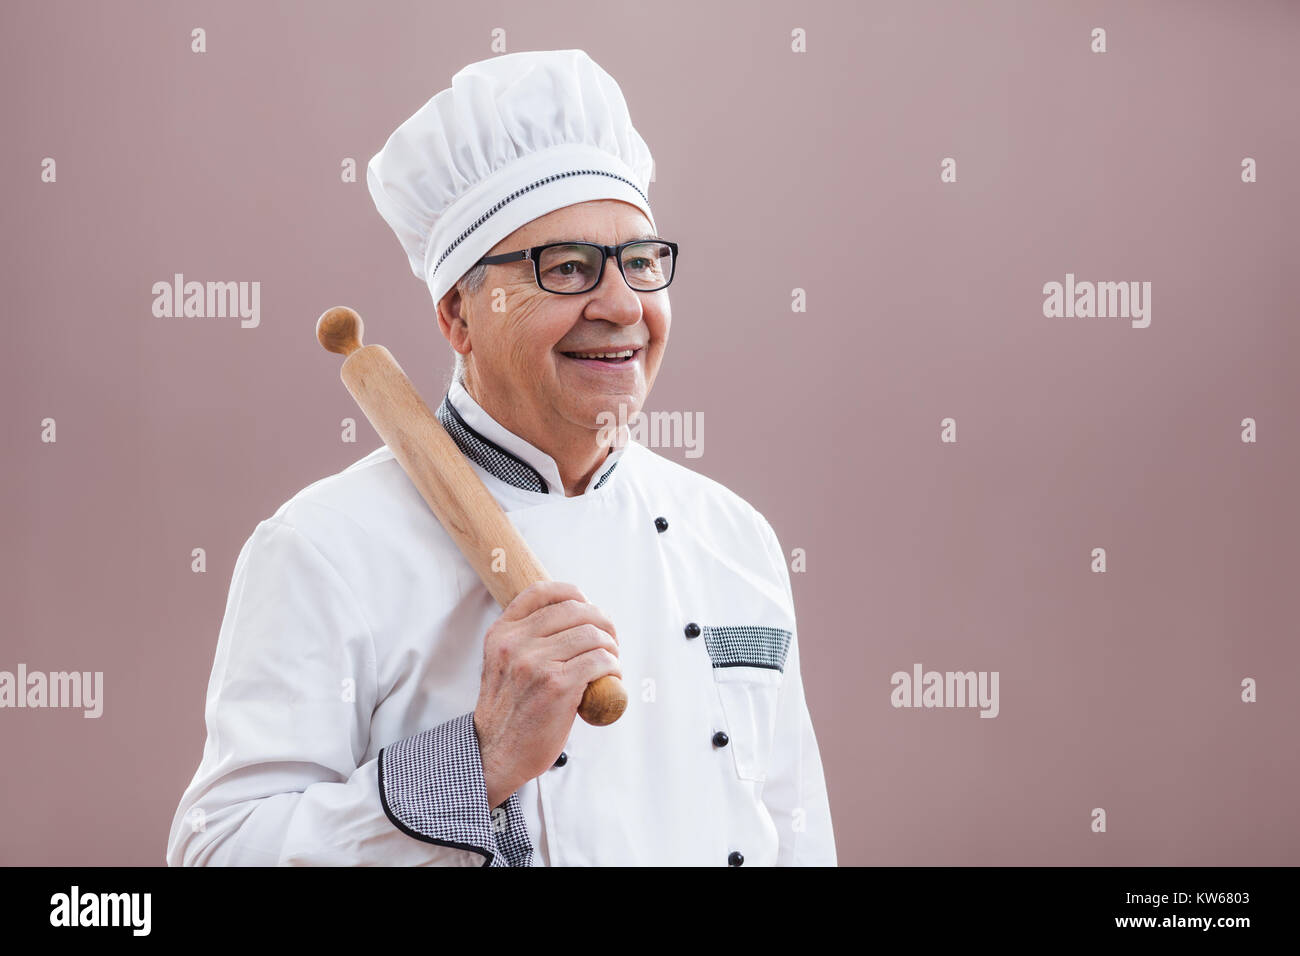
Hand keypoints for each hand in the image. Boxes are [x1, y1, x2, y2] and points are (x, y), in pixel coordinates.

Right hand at [473, 581, 620, 808]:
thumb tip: (572, 621)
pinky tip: (611, 679)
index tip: (587, 605)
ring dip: (611, 648)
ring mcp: (536, 663)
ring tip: (611, 664)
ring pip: (592, 635)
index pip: (541, 592)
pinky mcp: (558, 685)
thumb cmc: (509, 712)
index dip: (572, 593)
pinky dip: (613, 668)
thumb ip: (526, 640)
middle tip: (610, 640)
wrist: (495, 754)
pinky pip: (599, 661)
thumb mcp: (503, 665)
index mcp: (501, 634)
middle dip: (602, 622)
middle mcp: (516, 643)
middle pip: (575, 610)